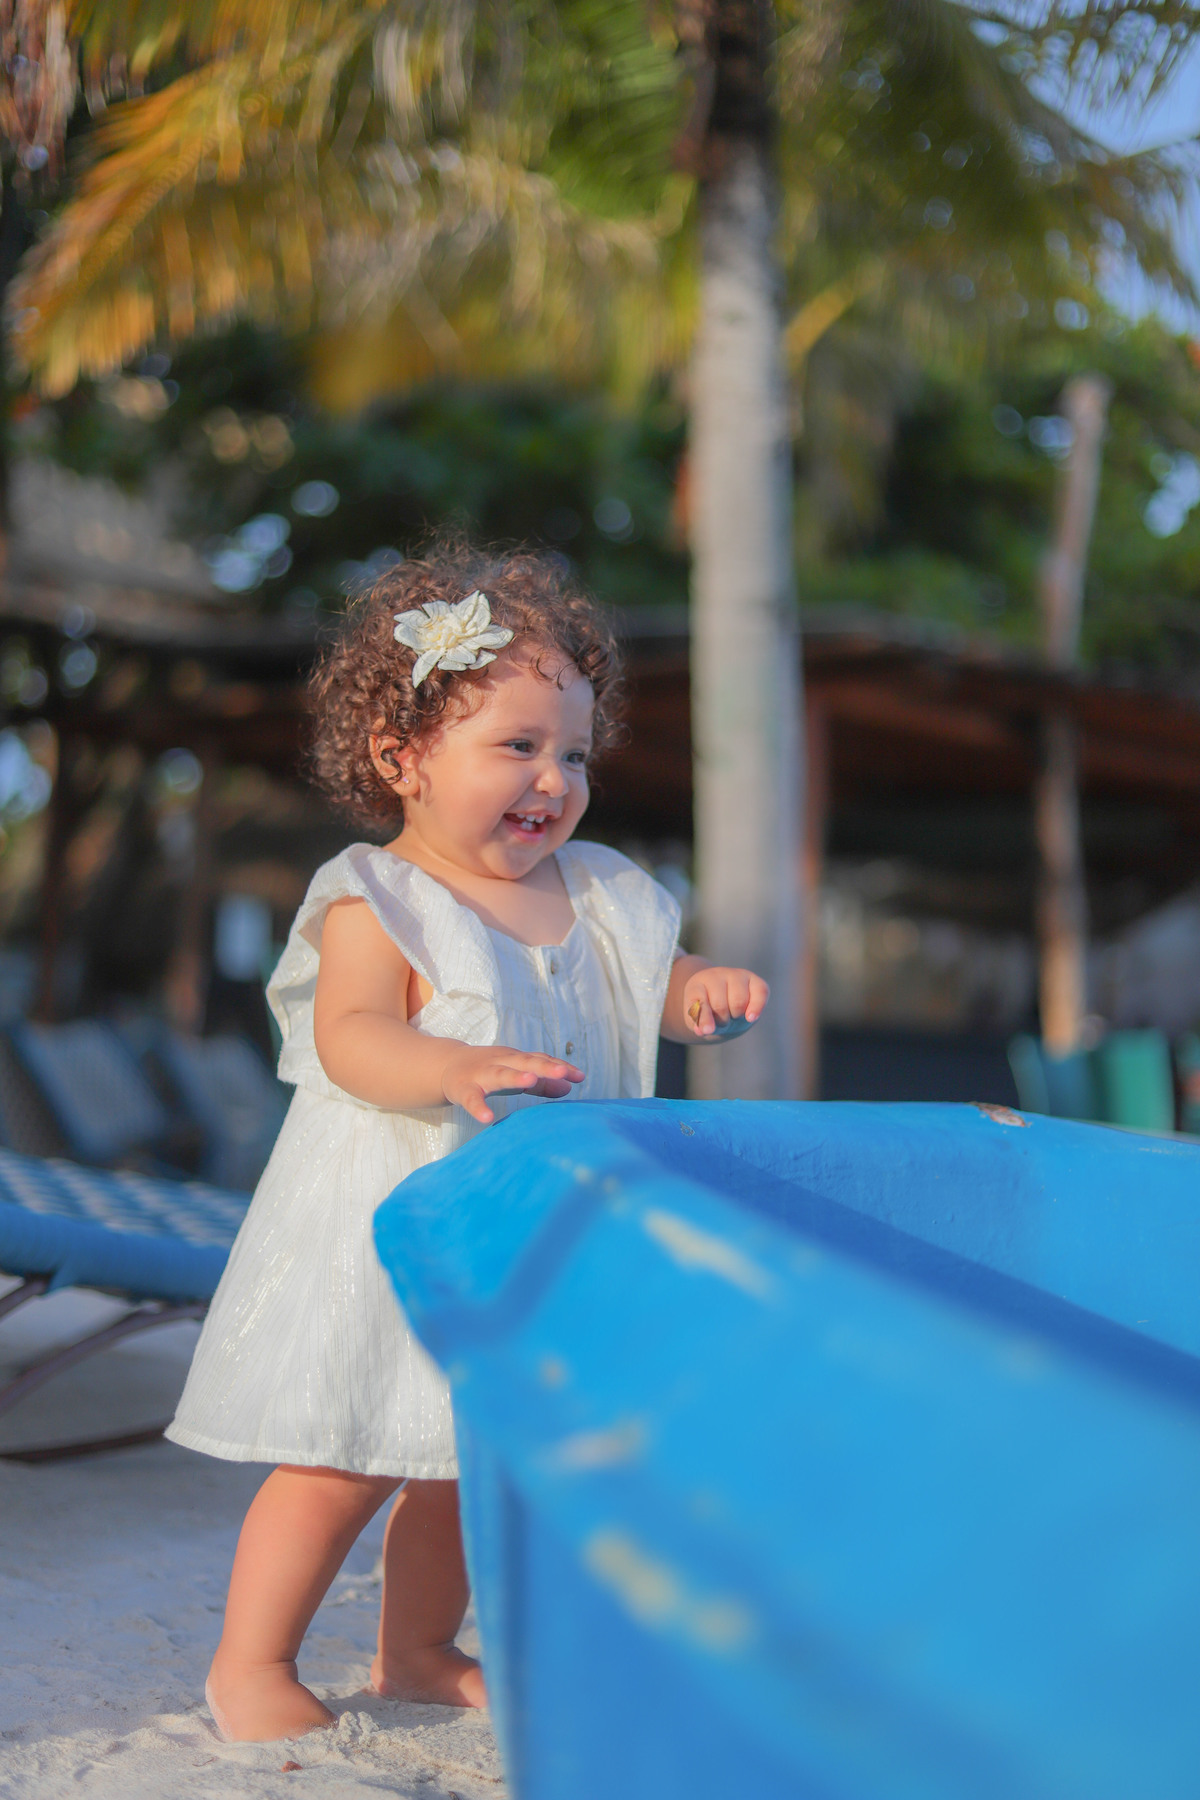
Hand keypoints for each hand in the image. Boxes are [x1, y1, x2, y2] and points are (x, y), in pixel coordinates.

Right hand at [441, 1044, 583, 1124]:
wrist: (446, 1066)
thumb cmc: (488, 1072)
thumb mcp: (516, 1074)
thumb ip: (542, 1082)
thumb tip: (570, 1087)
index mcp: (514, 1059)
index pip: (539, 1060)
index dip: (559, 1067)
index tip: (580, 1076)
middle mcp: (499, 1062)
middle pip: (523, 1062)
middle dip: (543, 1066)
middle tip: (563, 1072)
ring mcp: (480, 1074)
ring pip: (499, 1075)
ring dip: (514, 1076)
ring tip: (530, 1081)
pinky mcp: (462, 1089)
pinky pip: (471, 1099)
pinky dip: (478, 1108)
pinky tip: (487, 1118)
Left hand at [683, 966, 768, 1039]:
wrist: (725, 1007)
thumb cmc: (709, 1013)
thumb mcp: (698, 1020)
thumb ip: (698, 1024)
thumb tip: (704, 1030)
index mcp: (697, 984)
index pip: (698, 1000)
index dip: (703, 1017)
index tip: (707, 1031)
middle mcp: (716, 975)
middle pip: (720, 1005)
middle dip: (722, 1020)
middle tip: (721, 1020)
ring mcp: (736, 975)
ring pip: (739, 1001)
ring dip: (736, 1016)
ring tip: (732, 1015)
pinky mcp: (755, 981)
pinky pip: (760, 993)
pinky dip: (756, 1008)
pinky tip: (750, 1017)